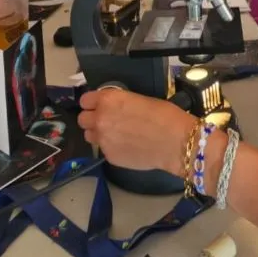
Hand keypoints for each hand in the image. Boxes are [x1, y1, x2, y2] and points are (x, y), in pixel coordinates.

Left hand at [78, 89, 194, 173]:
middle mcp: (100, 120)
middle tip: (107, 120)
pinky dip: (111, 146)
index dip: (93, 102)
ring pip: (89, 135)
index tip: (99, 104)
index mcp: (108, 100)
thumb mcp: (140, 99)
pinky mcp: (109, 157)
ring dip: (98, 133)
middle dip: (93, 118)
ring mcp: (102, 140)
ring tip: (116, 134)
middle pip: (82, 119)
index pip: (85, 100)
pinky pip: (103, 149)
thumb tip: (116, 108)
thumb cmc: (164, 115)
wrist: (175, 142)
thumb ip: (121, 102)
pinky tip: (127, 145)